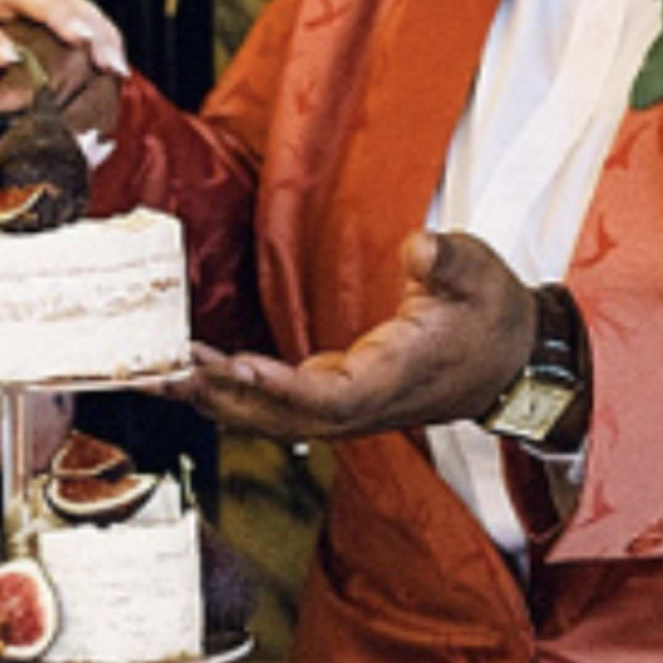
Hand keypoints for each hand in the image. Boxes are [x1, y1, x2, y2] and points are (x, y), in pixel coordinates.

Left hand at [173, 230, 537, 443]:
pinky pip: (270, 406)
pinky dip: (225, 393)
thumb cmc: (491, 319)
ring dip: (210, 398)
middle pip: (279, 417)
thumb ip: (449, 262)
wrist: (509, 365)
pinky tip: (187, 374)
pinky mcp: (332, 398)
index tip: (232, 364)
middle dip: (219, 395)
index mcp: (393, 378)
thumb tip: (421, 246)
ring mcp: (343, 408)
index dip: (278, 386)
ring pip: (267, 417)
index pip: (328, 397)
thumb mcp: (481, 277)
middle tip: (161, 369)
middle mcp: (361, 406)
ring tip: (152, 376)